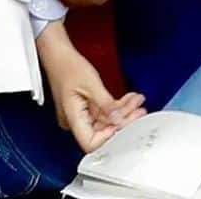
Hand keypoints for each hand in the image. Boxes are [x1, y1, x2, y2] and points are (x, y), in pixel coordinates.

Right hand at [39, 22, 145, 151]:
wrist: (61, 57)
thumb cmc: (70, 68)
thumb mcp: (92, 84)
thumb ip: (106, 103)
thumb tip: (118, 119)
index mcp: (73, 118)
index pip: (90, 142)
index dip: (109, 137)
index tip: (125, 124)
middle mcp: (76, 121)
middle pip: (103, 130)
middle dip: (124, 120)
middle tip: (140, 111)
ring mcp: (82, 115)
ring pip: (107, 120)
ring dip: (124, 111)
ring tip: (138, 101)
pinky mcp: (87, 108)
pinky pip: (105, 111)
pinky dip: (118, 106)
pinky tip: (130, 99)